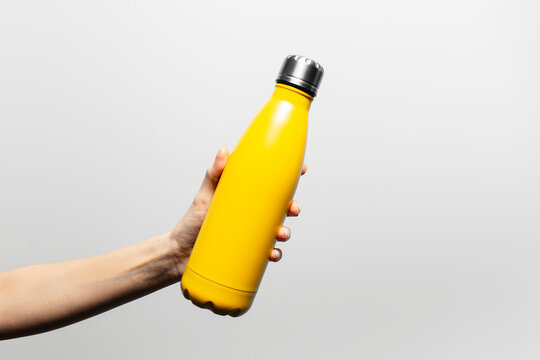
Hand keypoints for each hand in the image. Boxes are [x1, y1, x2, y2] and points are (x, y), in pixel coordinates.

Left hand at [168, 146, 306, 276]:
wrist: (179, 253)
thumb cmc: (191, 222)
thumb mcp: (204, 196)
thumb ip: (214, 173)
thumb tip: (224, 150)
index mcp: (244, 198)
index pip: (270, 185)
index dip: (289, 177)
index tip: (302, 169)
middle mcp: (251, 216)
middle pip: (280, 209)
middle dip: (293, 207)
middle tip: (293, 208)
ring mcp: (250, 234)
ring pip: (278, 231)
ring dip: (286, 232)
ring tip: (281, 234)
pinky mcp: (248, 253)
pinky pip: (267, 253)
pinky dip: (274, 253)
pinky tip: (272, 253)